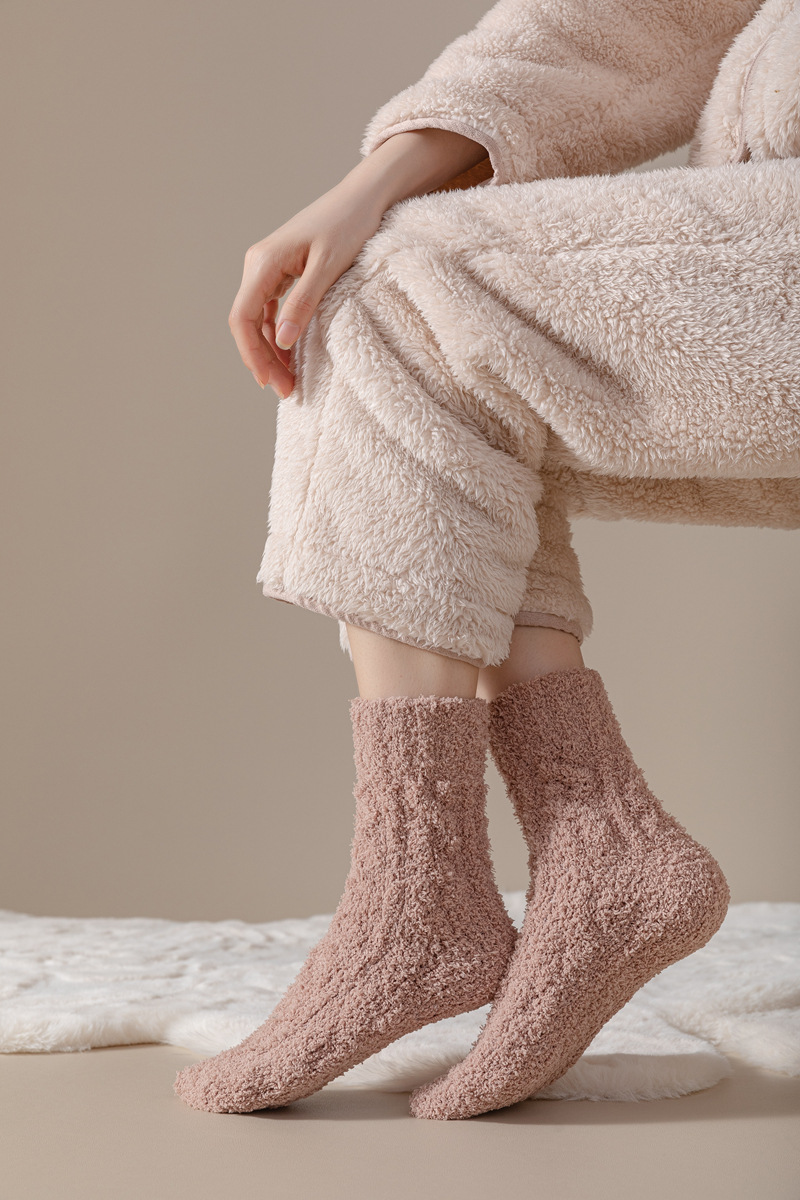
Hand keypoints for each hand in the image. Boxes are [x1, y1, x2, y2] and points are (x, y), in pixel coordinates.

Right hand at [228, 178, 388, 399]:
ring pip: (257, 320)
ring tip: (289, 380)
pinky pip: (271, 311)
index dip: (252, 355)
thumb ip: (303, 303)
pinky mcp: (281, 271)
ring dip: (270, 352)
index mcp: (264, 263)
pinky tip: (291, 355)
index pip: (242, 319)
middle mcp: (258, 265)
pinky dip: (279, 335)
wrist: (362, 197)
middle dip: (261, 360)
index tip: (271, 382)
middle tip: (285, 391)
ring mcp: (267, 268)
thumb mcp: (329, 267)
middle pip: (246, 323)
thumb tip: (282, 341)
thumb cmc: (349, 225)